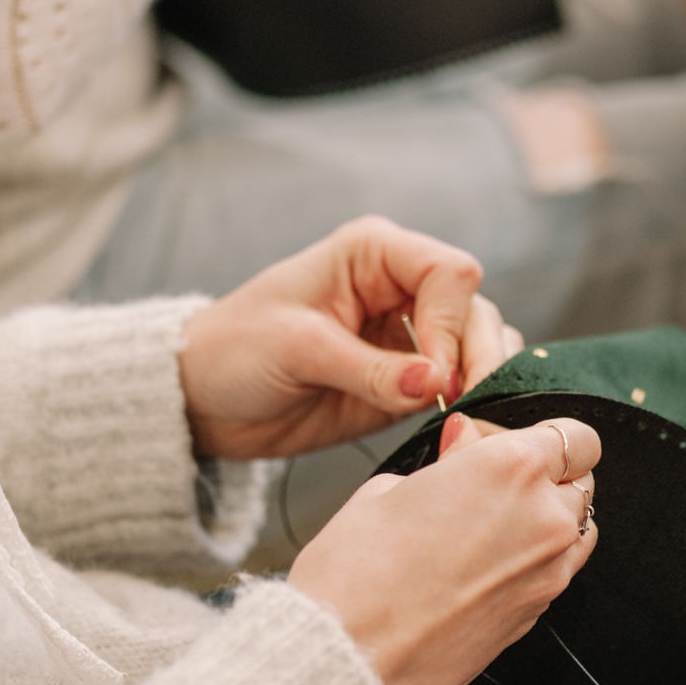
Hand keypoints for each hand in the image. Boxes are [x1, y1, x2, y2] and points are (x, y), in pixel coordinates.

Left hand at [179, 216, 521, 458]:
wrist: (205, 399)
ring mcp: (409, 336)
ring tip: (462, 422)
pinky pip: (459, 388)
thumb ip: (370, 369)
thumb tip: (438, 383)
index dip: (451, 324)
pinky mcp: (407, 383)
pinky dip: (468, 407)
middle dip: (478, 359)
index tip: (433, 376)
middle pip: (476, 312)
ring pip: (478, 349)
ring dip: (480, 384)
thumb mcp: (298, 351)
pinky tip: (456, 430)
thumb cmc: (235, 350)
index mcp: (375, 254)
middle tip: (464, 406)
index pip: (450, 273)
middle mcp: (402, 287)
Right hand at [289, 413, 599, 684]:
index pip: (574, 435)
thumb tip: (466, 441)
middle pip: (582, 480)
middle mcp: (544, 516)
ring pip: (579, 529)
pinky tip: (486, 566)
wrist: (348, 655)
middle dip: (547, 476)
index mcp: (511, 467)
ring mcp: (548, 572)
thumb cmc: (356, 571)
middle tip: (495, 485)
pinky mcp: (537, 615)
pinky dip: (536, 562)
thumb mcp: (391, 488)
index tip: (511, 444)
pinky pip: (556, 573)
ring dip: (550, 519)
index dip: (543, 436)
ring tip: (495, 527)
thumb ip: (448, 460)